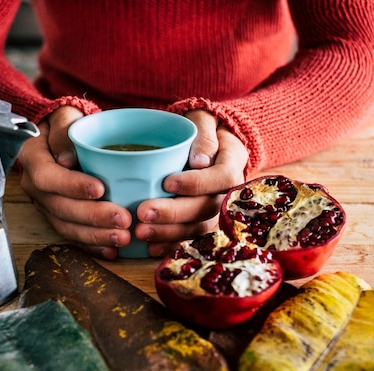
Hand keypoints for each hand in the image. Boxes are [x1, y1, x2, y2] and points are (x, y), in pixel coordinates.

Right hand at [18, 106, 132, 259]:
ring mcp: (46, 205)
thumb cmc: (67, 124)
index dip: (72, 186)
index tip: (100, 188)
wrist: (62, 138)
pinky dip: (93, 245)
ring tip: (123, 238)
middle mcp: (35, 186)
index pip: (47, 177)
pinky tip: (112, 251)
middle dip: (92, 217)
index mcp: (33, 158)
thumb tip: (66, 156)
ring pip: (66, 226)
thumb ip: (65, 130)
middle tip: (123, 220)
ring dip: (95, 235)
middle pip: (60, 207)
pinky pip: (73, 236)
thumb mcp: (65, 115)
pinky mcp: (59, 217)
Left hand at [134, 110, 247, 255]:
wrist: (207, 142)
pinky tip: (149, 247)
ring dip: (169, 232)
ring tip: (141, 231)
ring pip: (198, 227)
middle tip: (143, 212)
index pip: (221, 177)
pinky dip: (170, 244)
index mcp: (232, 162)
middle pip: (207, 207)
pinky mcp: (202, 222)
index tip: (167, 182)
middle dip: (174, 213)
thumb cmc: (201, 127)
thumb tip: (200, 161)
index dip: (196, 183)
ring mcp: (216, 210)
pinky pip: (190, 238)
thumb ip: (203, 134)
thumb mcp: (203, 119)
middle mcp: (228, 191)